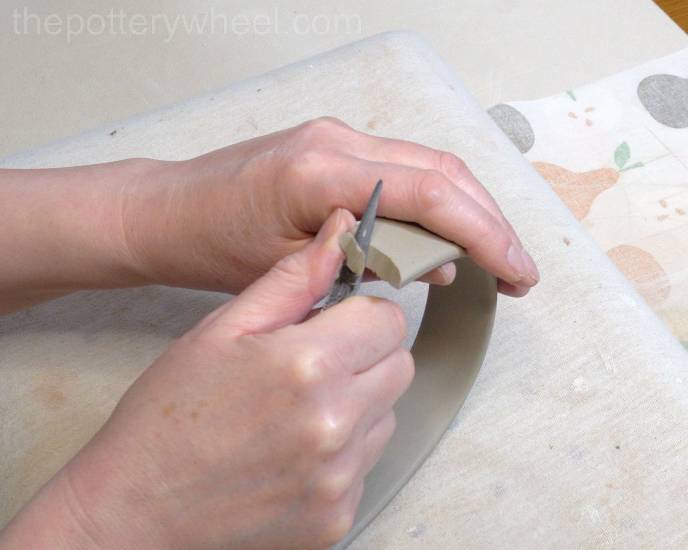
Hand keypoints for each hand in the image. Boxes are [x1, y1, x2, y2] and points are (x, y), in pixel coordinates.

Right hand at [0, 210, 412, 549]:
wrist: (138, 518)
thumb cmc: (167, 417)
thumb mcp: (221, 330)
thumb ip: (292, 279)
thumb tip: (343, 228)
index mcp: (308, 364)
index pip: (390, 320)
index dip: (361, 317)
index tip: (331, 327)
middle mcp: (336, 423)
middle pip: (399, 367)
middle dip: (366, 357)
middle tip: (312, 368)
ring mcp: (341, 477)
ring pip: (387, 415)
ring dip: (358, 406)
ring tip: (295, 416)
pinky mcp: (340, 517)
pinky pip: (366, 466)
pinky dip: (343, 456)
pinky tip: (292, 458)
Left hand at [122, 117, 538, 297]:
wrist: (168, 211)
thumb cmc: (211, 243)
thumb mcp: (286, 268)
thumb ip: (360, 261)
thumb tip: (431, 264)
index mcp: (321, 170)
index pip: (430, 194)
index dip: (484, 234)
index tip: (517, 272)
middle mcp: (337, 141)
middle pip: (444, 172)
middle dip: (490, 222)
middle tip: (519, 271)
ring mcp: (337, 139)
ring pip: (431, 167)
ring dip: (470, 212)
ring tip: (495, 259)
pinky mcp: (334, 150)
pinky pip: (404, 171)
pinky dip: (437, 205)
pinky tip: (447, 241)